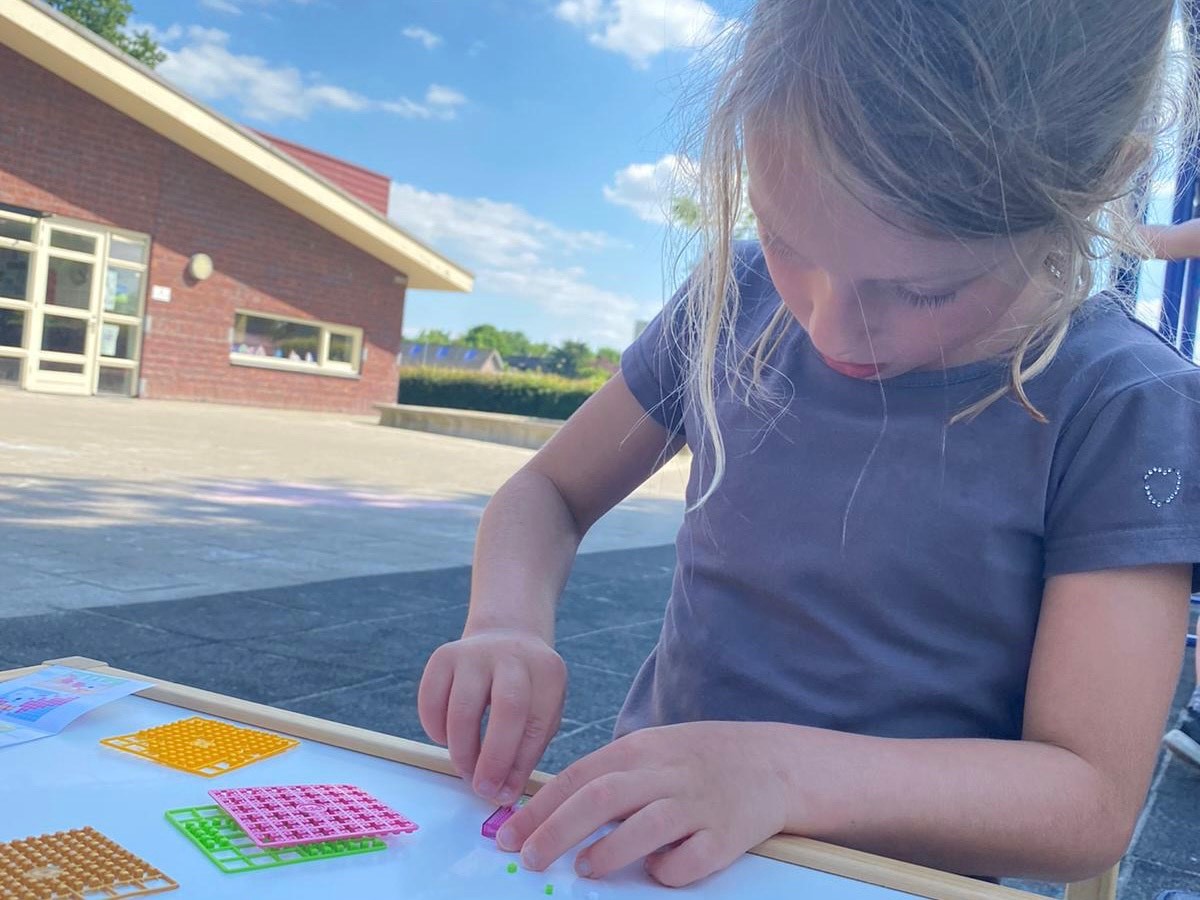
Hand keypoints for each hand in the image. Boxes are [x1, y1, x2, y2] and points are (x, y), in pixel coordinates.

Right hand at [418, 628, 565, 805]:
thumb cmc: (527, 692)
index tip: (504, 795)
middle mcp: (513, 655)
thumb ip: (526, 752)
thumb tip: (501, 795)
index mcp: (548, 672)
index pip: (537, 723)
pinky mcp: (444, 655)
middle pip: (507, 709)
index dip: (519, 765)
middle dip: (493, 758)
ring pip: (463, 707)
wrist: (506, 640)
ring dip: (461, 750)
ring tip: (466, 770)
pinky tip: (448, 739)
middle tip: (482, 789)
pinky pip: (431, 700)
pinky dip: (435, 729)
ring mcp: (476, 652)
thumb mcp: (542, 714)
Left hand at [496, 721, 793, 886]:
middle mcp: (666, 772)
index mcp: (640, 749)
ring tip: (583, 869)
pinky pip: (691, 859)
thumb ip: (606, 777)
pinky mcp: (728, 835)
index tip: (507, 835)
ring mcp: (698, 803)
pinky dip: (668, 869)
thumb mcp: (649, 752)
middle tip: (529, 858)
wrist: (771, 762)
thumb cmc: (696, 761)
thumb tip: (547, 814)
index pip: (577, 776)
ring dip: (608, 851)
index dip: (538, 808)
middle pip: (601, 798)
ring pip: (645, 826)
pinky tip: (655, 871)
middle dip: (556, 830)